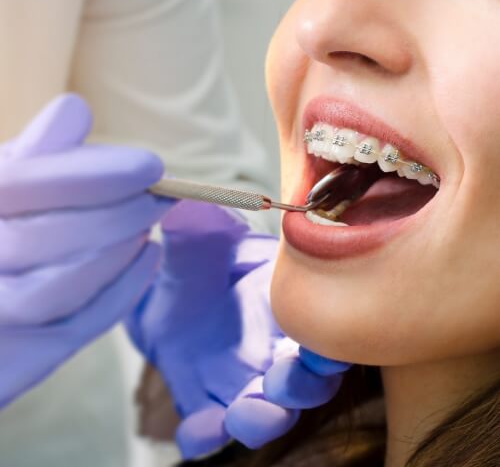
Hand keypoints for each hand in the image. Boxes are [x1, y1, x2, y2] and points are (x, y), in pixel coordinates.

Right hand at [0, 94, 172, 407]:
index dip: (93, 176)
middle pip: (40, 240)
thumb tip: (75, 110)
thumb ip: (36, 154)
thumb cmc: (5, 225)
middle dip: (116, 215)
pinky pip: (71, 329)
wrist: (1, 285)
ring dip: (116, 254)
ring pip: (52, 291)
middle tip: (160, 199)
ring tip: (146, 227)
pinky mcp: (11, 358)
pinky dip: (120, 292)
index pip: (21, 186)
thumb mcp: (8, 183)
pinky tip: (149, 257)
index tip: (151, 166)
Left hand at [127, 201, 349, 457]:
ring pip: (267, 411)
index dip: (332, 339)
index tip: (326, 344)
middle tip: (283, 381)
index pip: (323, 324)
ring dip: (262, 419)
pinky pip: (210, 428)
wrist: (159, 290)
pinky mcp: (205, 399)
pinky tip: (194, 430)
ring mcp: (240, 378)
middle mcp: (273, 346)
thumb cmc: (192, 258)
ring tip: (243, 413)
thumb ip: (200, 230)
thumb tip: (192, 211)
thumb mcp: (193, 240)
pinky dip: (205, 435)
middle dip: (303, 387)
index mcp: (284, 302)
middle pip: (307, 380)